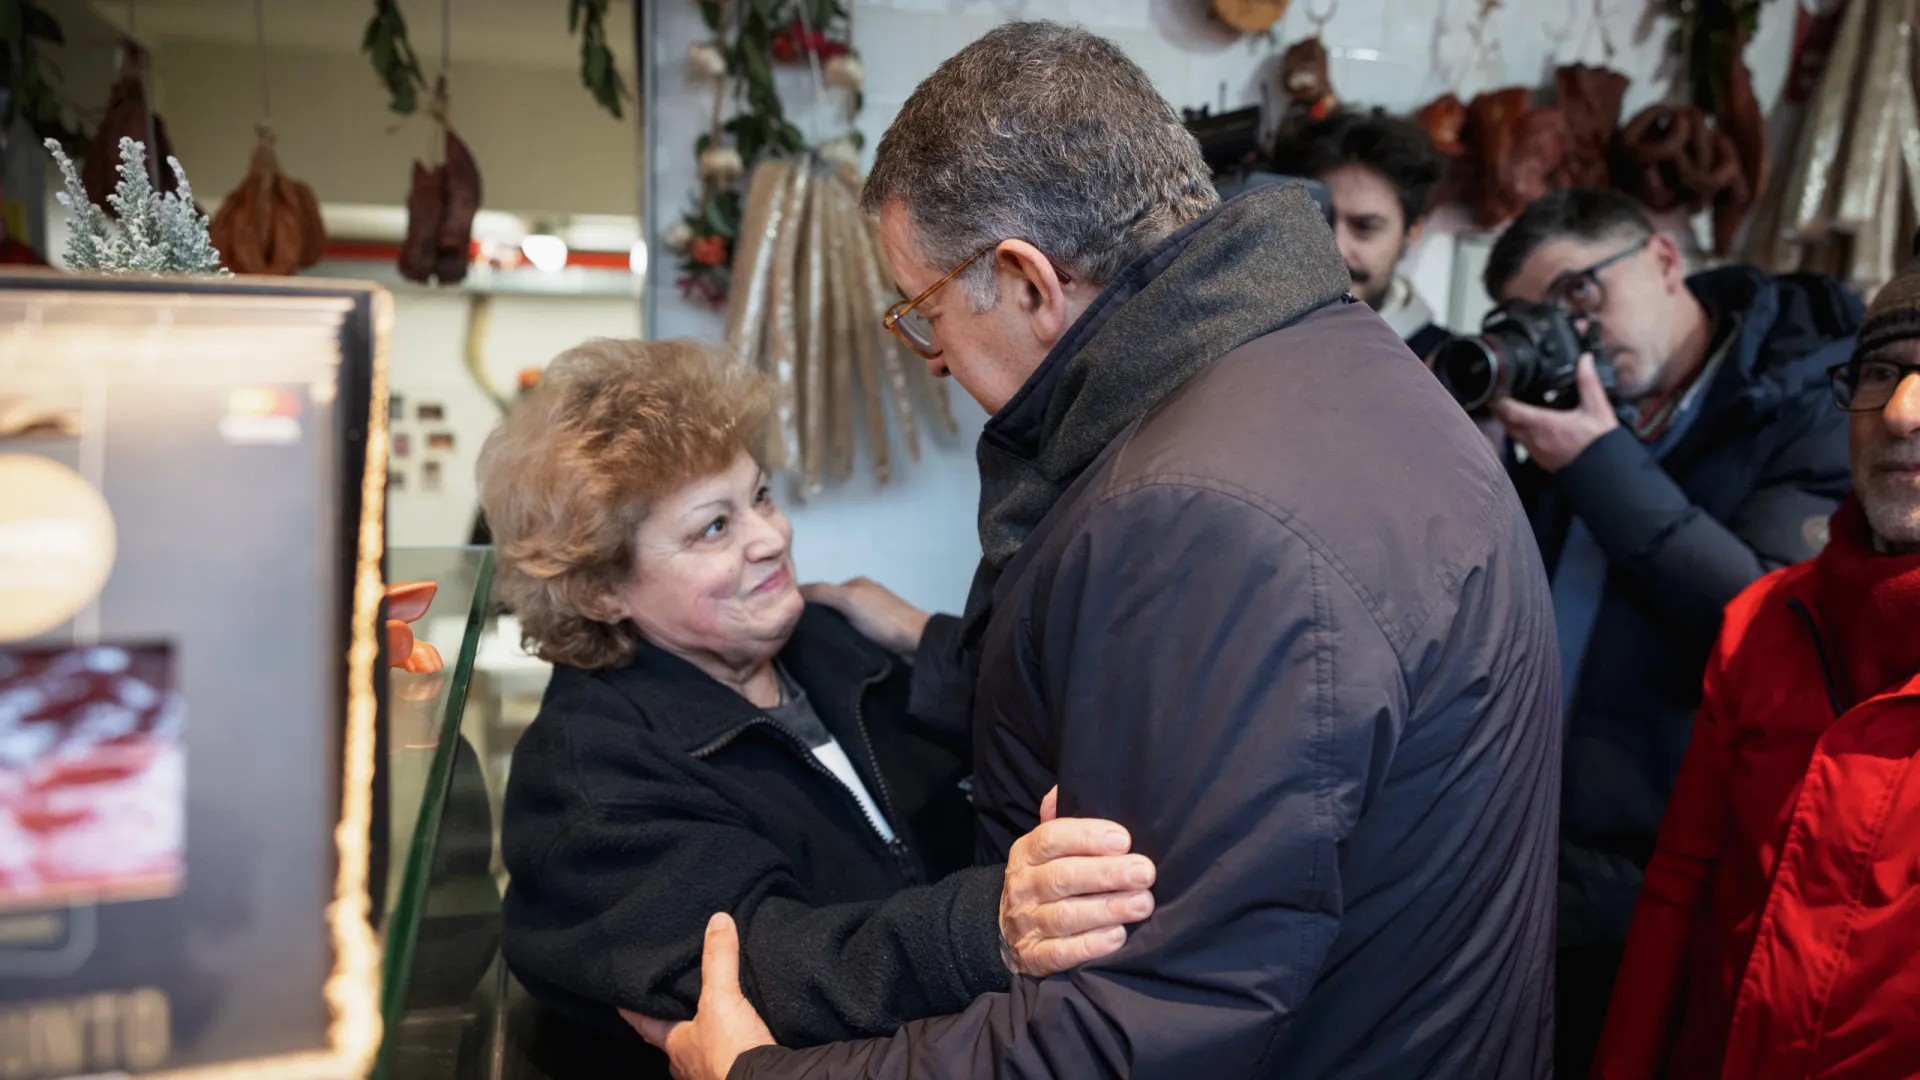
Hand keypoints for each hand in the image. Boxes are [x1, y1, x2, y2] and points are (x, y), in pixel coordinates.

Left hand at [624, 913, 774, 1079]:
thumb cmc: (729, 1050)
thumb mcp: (721, 998)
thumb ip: (719, 960)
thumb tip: (717, 921)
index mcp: (676, 1046)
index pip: (647, 1025)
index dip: (635, 1013)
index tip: (621, 1003)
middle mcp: (688, 1066)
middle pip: (674, 1043)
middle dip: (675, 1028)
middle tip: (674, 1009)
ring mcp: (710, 1076)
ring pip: (700, 1055)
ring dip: (704, 1041)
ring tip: (711, 1022)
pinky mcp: (735, 1077)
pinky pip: (727, 1061)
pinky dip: (730, 1050)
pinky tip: (739, 1041)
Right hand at [800, 577, 930, 654]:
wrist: (916, 643)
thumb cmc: (881, 618)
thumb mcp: (848, 599)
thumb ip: (821, 592)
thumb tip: (792, 591)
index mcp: (857, 584)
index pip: (822, 591)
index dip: (805, 603)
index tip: (787, 620)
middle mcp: (864, 597)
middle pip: (831, 608)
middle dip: (816, 620)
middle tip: (796, 638)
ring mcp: (872, 618)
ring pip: (841, 624)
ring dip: (829, 634)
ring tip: (811, 649)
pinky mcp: (878, 636)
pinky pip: (852, 637)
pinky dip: (842, 642)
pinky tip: (832, 653)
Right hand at [999, 786, 1155, 976]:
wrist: (1010, 931)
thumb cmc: (1047, 878)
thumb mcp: (1048, 847)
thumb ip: (1061, 818)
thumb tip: (1062, 790)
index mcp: (1027, 853)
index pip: (1051, 838)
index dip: (1088, 837)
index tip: (1124, 839)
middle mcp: (1023, 887)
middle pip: (1062, 877)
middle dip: (1107, 874)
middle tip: (1145, 872)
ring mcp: (1026, 924)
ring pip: (1064, 916)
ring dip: (1107, 909)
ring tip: (1142, 903)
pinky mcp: (1033, 958)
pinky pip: (1060, 953)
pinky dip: (1090, 945)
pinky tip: (1118, 936)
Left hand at [1489, 354, 1618, 472]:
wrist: (1606, 473)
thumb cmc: (1599, 443)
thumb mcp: (1597, 407)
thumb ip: (1588, 382)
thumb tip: (1585, 360)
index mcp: (1543, 425)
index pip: (1510, 412)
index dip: (1499, 401)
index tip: (1495, 392)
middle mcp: (1535, 440)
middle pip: (1506, 423)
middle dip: (1500, 411)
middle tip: (1498, 398)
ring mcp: (1536, 452)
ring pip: (1513, 435)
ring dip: (1509, 423)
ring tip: (1511, 409)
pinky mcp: (1542, 461)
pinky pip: (1523, 445)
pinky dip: (1520, 434)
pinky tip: (1529, 427)